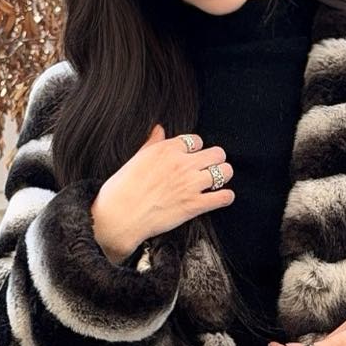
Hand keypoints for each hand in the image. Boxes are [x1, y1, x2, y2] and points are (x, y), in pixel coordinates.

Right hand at [91, 121, 234, 259]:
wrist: (119, 216)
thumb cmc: (122, 188)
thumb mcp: (136, 159)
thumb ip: (152, 143)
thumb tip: (159, 129)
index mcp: (167, 149)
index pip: (196, 141)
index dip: (197, 150)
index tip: (194, 157)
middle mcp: (182, 163)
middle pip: (216, 153)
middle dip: (216, 160)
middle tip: (211, 168)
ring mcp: (191, 184)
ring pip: (225, 171)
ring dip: (224, 176)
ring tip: (218, 182)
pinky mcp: (195, 205)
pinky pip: (223, 197)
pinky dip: (226, 197)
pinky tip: (222, 197)